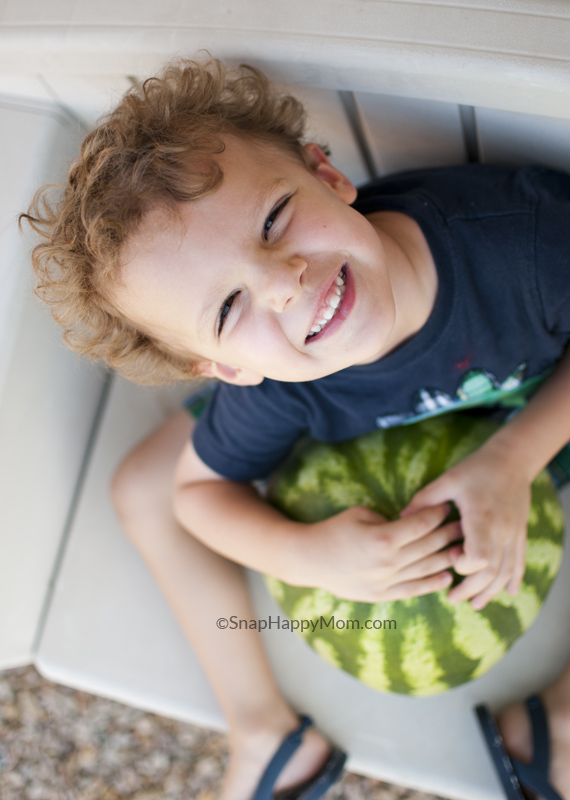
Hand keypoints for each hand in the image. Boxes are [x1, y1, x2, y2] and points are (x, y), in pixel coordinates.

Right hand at [299, 502, 461, 602]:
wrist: (309, 560)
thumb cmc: (333, 530)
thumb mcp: (359, 514)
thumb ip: (388, 518)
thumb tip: (410, 523)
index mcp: (383, 538)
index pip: (420, 524)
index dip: (437, 514)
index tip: (448, 506)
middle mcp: (388, 562)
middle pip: (428, 546)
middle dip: (448, 533)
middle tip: (464, 525)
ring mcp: (386, 582)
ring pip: (426, 569)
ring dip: (447, 558)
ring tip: (463, 550)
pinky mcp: (382, 595)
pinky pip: (414, 590)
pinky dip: (432, 584)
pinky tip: (446, 576)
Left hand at [401, 439, 531, 608]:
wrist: (512, 459)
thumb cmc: (477, 468)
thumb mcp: (448, 480)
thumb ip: (425, 500)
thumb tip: (401, 517)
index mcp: (481, 516)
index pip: (478, 554)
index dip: (464, 565)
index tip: (451, 560)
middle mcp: (501, 528)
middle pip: (492, 570)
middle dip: (472, 589)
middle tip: (453, 599)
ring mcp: (514, 533)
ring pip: (506, 571)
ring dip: (491, 591)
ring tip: (474, 604)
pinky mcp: (520, 533)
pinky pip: (520, 562)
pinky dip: (513, 580)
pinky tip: (506, 594)